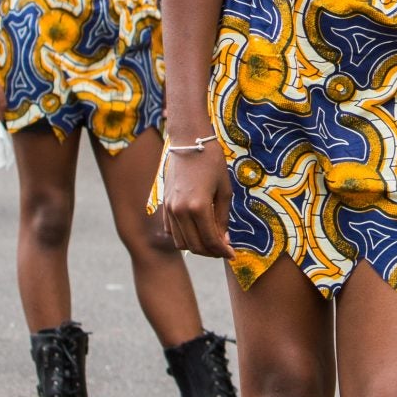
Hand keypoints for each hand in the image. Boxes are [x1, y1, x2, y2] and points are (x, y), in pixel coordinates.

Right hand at [160, 143, 230, 258]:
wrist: (188, 141)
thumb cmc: (211, 161)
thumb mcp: (224, 190)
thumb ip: (223, 218)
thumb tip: (224, 241)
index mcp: (199, 207)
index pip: (210, 240)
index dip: (222, 252)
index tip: (232, 255)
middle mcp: (181, 211)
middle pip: (195, 246)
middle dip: (211, 252)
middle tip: (223, 250)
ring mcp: (170, 209)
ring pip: (181, 242)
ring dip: (196, 247)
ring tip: (211, 242)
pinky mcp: (165, 204)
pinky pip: (172, 231)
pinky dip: (184, 237)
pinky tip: (196, 232)